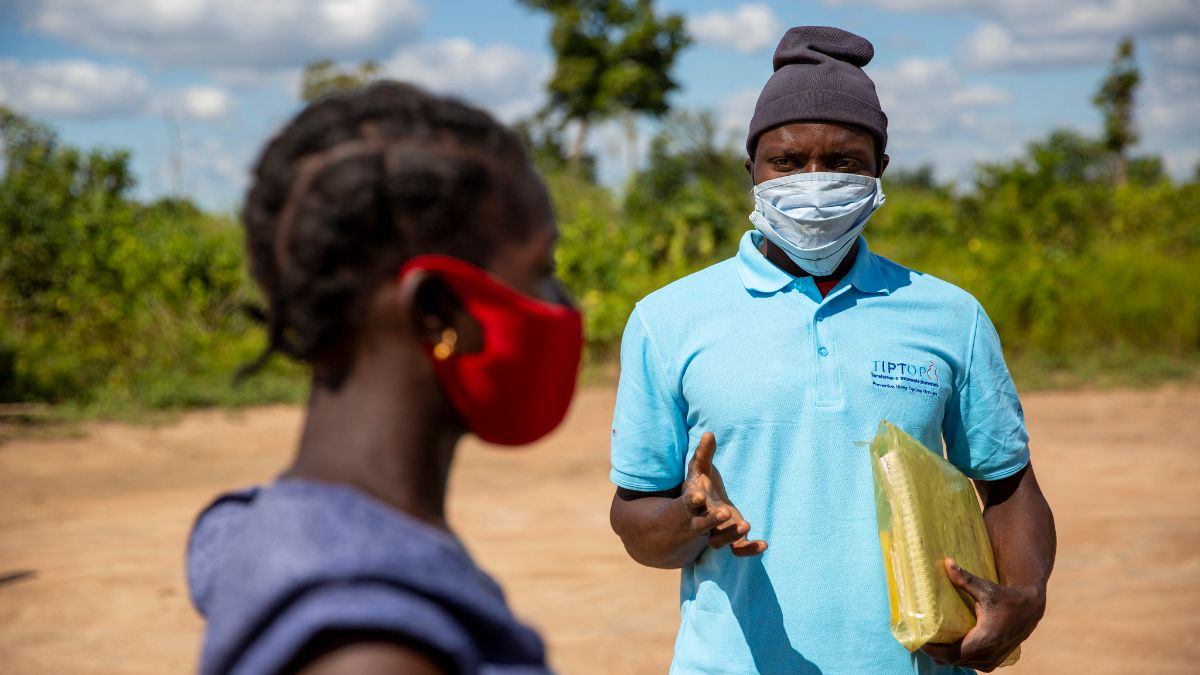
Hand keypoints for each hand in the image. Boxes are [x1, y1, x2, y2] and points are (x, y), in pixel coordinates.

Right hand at [680, 432, 766, 556]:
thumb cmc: (701, 485)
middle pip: (703, 525)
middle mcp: (701, 520)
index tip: (699, 495)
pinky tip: (764, 544)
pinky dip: (749, 550)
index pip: (690, 502)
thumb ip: (703, 454)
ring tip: (746, 525)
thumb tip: (709, 433)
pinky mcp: (730, 538)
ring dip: (731, 535)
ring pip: (719, 541)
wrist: (702, 510)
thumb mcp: (700, 469)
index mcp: (693, 502)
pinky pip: (738, 549)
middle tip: (724, 513)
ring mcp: (716, 532)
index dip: (693, 500)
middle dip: (712, 521)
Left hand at [920, 558, 1044, 671]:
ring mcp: (991, 661)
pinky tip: (946, 647)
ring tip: (930, 642)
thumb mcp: (986, 589)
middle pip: (953, 661)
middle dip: (936, 652)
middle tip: (921, 638)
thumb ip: (965, 578)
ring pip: (961, 664)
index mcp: (985, 639)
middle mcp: (988, 654)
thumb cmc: (1007, 598)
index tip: (920, 641)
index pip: (952, 654)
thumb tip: (947, 562)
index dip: (934, 651)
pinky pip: (969, 663)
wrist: (1029, 610)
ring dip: (945, 656)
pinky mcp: (993, 662)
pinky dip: (957, 658)